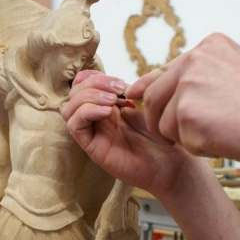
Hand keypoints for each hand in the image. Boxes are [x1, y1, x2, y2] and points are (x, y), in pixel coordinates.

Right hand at [62, 70, 191, 194]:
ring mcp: (93, 133)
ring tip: (113, 101)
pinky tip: (108, 112)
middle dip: (94, 84)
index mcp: (106, 105)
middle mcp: (96, 118)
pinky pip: (75, 126)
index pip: (82, 83)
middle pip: (74, 93)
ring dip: (89, 97)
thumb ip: (128, 89)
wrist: (170, 163)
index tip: (120, 82)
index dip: (94, 77)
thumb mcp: (146, 103)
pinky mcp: (92, 147)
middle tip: (119, 90)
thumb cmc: (162, 135)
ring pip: (69, 109)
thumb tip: (114, 82)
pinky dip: (86, 112)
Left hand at [127, 33, 239, 166]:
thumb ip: (202, 75)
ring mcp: (188, 85)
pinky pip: (176, 139)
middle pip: (153, 95)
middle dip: (161, 119)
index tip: (134, 97)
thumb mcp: (238, 74)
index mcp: (209, 47)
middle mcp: (194, 60)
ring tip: (215, 134)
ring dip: (180, 136)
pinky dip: (195, 147)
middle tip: (180, 135)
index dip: (150, 88)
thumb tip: (164, 84)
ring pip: (161, 121)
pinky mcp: (186, 113)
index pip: (166, 70)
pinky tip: (221, 140)